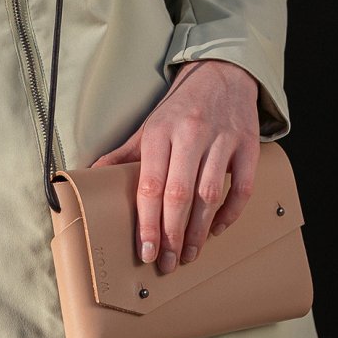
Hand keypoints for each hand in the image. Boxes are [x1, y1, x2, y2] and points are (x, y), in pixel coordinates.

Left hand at [89, 58, 261, 271]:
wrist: (221, 74)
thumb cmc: (180, 108)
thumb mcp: (148, 127)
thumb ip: (122, 156)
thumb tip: (89, 177)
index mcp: (160, 133)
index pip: (150, 185)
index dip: (148, 223)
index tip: (146, 251)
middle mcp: (191, 135)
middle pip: (180, 195)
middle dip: (172, 235)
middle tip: (167, 263)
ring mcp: (222, 140)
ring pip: (210, 194)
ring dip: (199, 231)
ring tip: (189, 255)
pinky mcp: (248, 145)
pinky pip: (242, 187)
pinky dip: (230, 213)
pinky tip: (217, 230)